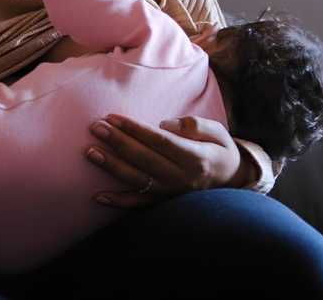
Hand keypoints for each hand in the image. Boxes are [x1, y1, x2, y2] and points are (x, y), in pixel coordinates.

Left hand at [84, 113, 240, 208]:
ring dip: (111, 167)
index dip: (135, 129)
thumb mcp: (218, 132)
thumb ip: (194, 125)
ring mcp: (171, 192)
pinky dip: (118, 202)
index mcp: (195, 157)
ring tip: (90, 152)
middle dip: (117, 143)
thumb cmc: (219, 150)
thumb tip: (164, 124)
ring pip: (137, 180)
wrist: (232, 180)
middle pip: (144, 159)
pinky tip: (98, 196)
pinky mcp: (164, 202)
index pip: (159, 141)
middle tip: (95, 127)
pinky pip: (139, 204)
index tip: (113, 117)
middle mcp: (181, 177)